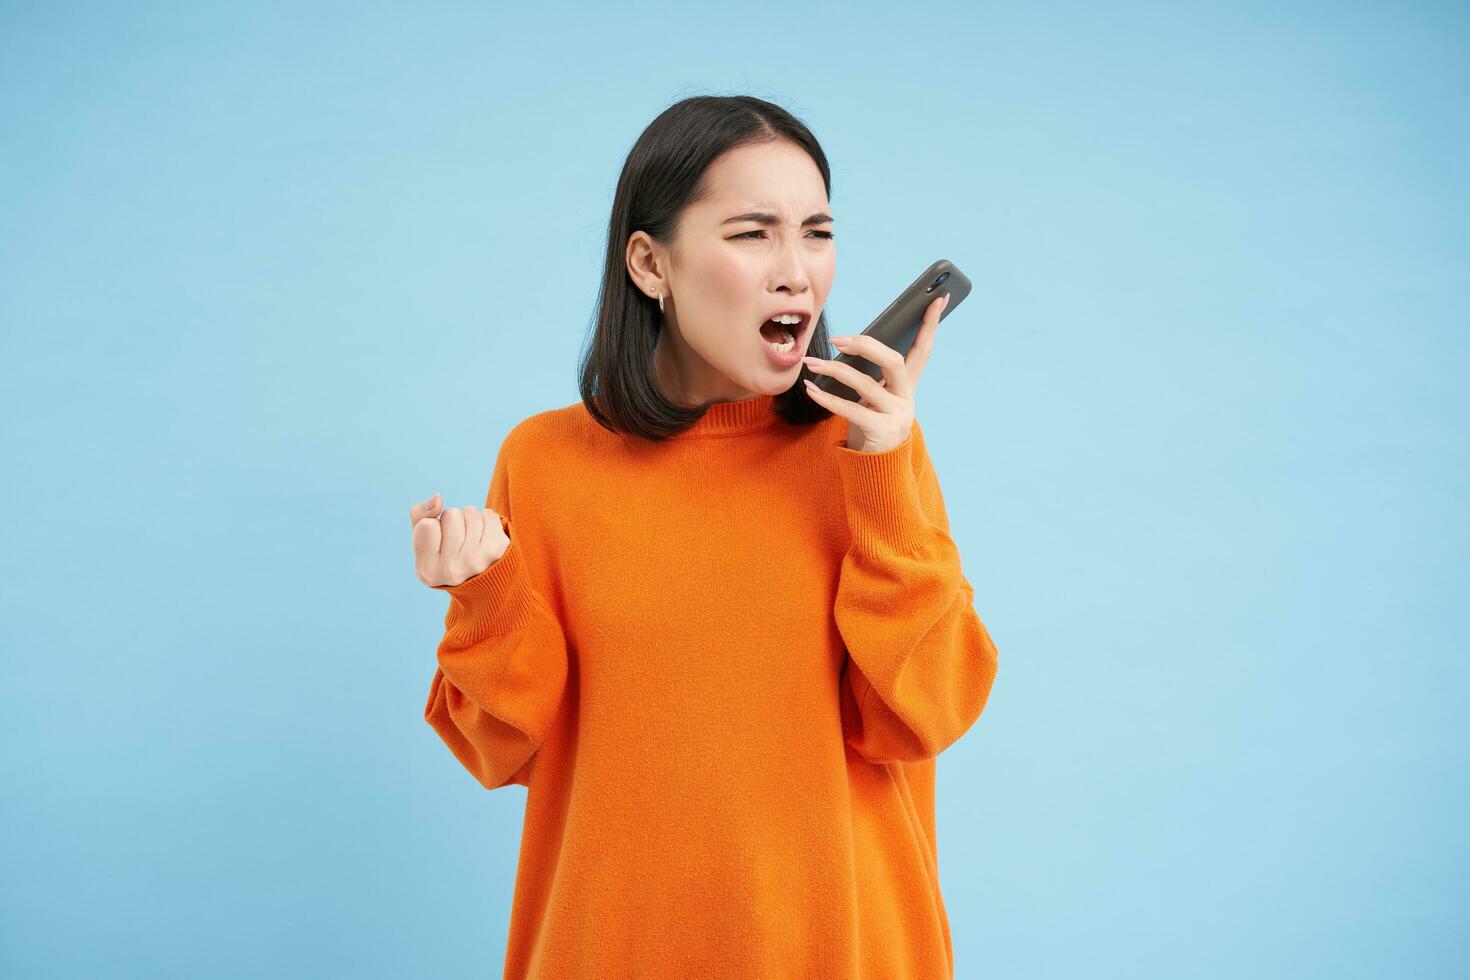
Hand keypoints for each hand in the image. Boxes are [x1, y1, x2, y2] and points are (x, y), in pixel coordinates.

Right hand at [409, 492, 509, 587]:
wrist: (481, 577)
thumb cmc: (444, 553)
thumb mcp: (422, 540)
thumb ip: (419, 515)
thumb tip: (438, 498)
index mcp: (428, 571)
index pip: (427, 525)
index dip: (432, 526)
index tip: (437, 542)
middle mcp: (452, 570)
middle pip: (451, 514)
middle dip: (453, 520)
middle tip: (456, 539)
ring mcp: (476, 561)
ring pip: (470, 512)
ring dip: (469, 518)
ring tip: (470, 537)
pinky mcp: (497, 551)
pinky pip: (489, 514)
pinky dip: (485, 519)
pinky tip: (482, 536)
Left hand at [800, 292, 949, 452]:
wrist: (877, 468)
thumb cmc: (871, 425)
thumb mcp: (876, 398)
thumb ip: (873, 375)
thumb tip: (851, 344)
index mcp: (907, 386)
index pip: (923, 349)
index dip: (930, 324)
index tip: (938, 297)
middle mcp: (906, 398)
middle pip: (894, 361)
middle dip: (866, 346)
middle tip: (839, 340)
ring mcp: (896, 416)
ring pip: (865, 385)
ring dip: (834, 371)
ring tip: (812, 363)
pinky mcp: (880, 432)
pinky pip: (850, 410)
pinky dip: (827, 399)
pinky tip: (812, 390)